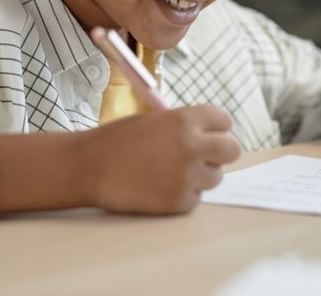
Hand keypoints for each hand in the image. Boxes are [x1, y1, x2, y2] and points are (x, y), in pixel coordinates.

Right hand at [81, 105, 240, 213]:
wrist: (89, 167)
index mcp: (186, 119)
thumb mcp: (155, 120)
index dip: (215, 127)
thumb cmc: (118, 140)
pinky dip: (183, 194)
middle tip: (204, 155)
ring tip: (171, 171)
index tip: (207, 133)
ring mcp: (187, 176)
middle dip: (220, 152)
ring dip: (200, 174)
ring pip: (216, 176)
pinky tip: (160, 186)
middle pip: (232, 150)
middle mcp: (192, 146)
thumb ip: (185, 126)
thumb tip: (210, 136)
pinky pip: (196, 198)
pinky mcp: (179, 201)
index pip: (224, 121)